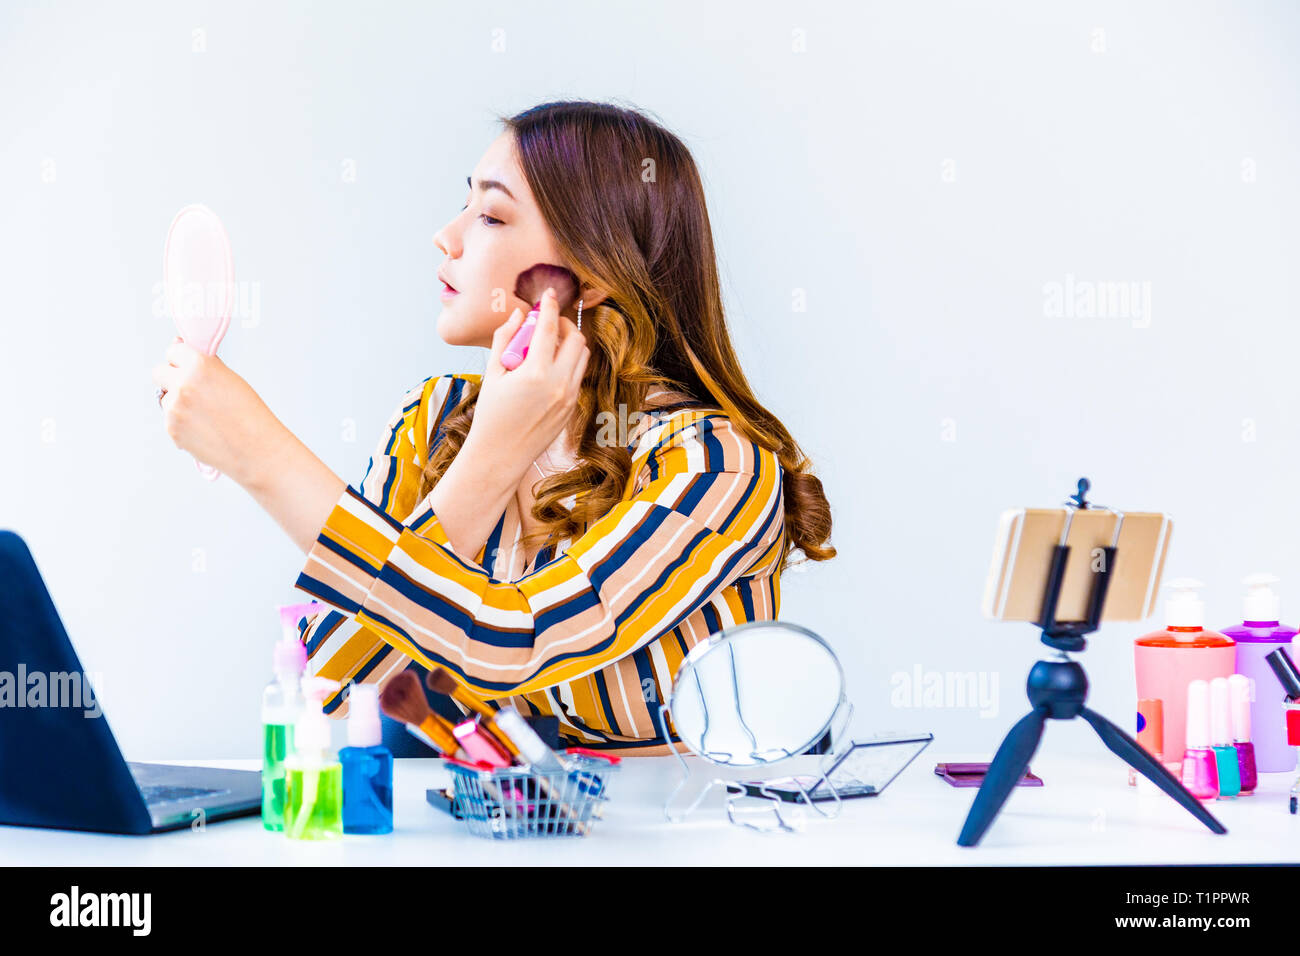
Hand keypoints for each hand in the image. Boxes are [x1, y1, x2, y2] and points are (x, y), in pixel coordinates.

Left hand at [151, 336, 286, 485]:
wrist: (257, 449)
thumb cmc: (250, 414)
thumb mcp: (231, 379)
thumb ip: (205, 367)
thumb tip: (185, 358)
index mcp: (199, 366)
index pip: (173, 351)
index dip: (182, 360)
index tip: (188, 367)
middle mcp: (183, 384)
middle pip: (158, 372)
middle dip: (170, 378)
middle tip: (189, 389)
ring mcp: (174, 408)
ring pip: (165, 399)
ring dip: (178, 404)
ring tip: (206, 416)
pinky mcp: (172, 430)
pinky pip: (170, 420)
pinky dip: (182, 424)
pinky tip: (204, 429)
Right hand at [470, 287, 590, 476]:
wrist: (501, 455)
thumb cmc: (491, 415)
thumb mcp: (493, 374)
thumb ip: (505, 339)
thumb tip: (518, 315)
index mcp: (536, 374)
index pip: (549, 328)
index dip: (550, 306)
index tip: (549, 294)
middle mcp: (559, 384)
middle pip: (576, 339)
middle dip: (564, 325)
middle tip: (548, 324)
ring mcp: (569, 397)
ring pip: (582, 356)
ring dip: (569, 344)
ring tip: (547, 346)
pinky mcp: (572, 407)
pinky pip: (578, 375)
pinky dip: (568, 363)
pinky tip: (549, 366)